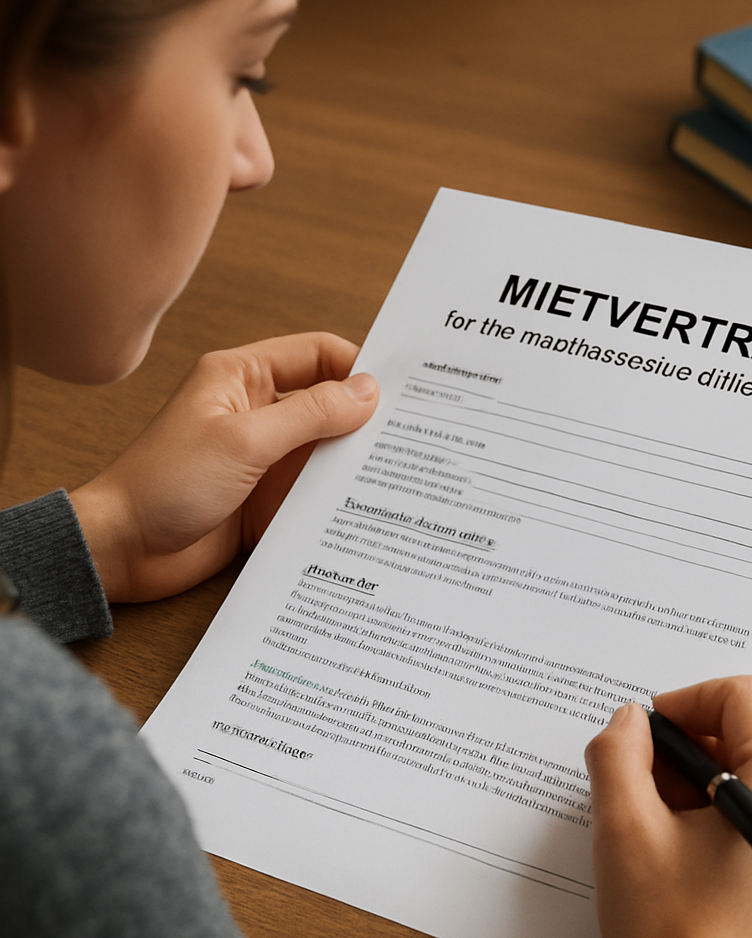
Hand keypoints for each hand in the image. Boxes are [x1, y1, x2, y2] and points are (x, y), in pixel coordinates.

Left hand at [70, 332, 378, 602]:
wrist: (124, 550)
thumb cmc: (164, 483)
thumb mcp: (244, 441)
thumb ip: (310, 414)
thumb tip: (368, 392)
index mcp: (243, 378)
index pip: (316, 355)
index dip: (357, 367)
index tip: (399, 391)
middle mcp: (257, 412)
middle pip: (327, 402)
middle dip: (365, 417)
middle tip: (410, 433)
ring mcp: (264, 457)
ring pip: (326, 449)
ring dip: (353, 461)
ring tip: (397, 472)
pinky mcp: (268, 498)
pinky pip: (314, 490)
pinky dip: (338, 496)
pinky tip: (367, 506)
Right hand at [585, 676, 751, 937]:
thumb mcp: (624, 828)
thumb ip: (619, 752)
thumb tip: (630, 722)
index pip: (743, 696)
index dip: (685, 700)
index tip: (649, 729)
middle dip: (689, 746)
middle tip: (642, 779)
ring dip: (703, 780)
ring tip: (659, 820)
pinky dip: (726, 811)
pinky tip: (685, 847)